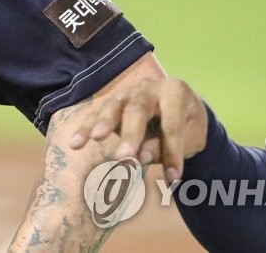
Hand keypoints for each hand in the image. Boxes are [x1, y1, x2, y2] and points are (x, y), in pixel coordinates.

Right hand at [68, 77, 207, 183]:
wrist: (180, 105)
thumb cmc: (188, 124)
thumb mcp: (191, 137)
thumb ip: (167, 145)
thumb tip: (142, 156)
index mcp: (175, 92)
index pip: (172, 123)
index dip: (172, 151)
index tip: (173, 178)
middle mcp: (148, 87)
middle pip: (138, 109)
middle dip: (131, 134)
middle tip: (125, 158)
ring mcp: (127, 93)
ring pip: (113, 106)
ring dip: (103, 123)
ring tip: (96, 138)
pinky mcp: (112, 102)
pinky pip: (96, 113)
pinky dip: (85, 128)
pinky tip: (75, 144)